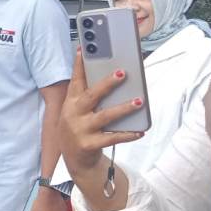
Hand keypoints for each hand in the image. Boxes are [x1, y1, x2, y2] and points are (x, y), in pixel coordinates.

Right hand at [58, 50, 144, 174]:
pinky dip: (127, 134)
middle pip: (91, 96)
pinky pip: (112, 138)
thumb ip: (89, 95)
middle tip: (122, 73)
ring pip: (104, 116)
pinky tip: (139, 131)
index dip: (79, 65)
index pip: (75, 80)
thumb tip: (112, 77)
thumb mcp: (77, 111)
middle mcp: (73, 115)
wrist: (74, 161)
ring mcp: (80, 130)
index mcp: (71, 103)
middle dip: (106, 83)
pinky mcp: (89, 145)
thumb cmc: (80, 129)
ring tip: (138, 100)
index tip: (84, 49)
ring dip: (123, 108)